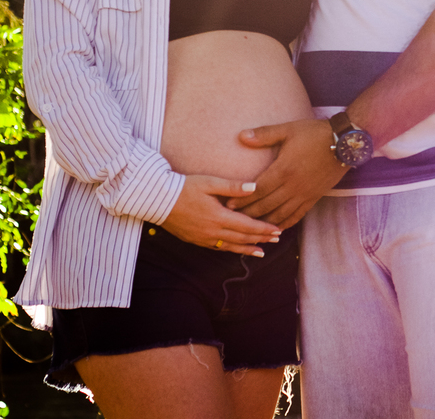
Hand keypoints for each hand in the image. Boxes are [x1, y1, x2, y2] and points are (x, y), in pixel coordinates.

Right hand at [160, 175, 281, 255]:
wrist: (156, 199)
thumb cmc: (183, 187)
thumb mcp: (209, 183)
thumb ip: (233, 187)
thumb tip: (255, 188)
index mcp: (218, 216)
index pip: (247, 225)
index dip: (264, 229)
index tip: (278, 230)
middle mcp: (212, 231)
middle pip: (242, 238)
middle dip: (261, 239)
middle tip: (277, 239)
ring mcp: (203, 238)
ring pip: (230, 246)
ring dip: (248, 248)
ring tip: (262, 252)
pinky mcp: (195, 240)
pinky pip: (217, 248)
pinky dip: (230, 250)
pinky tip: (237, 250)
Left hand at [226, 119, 346, 229]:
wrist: (344, 143)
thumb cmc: (314, 134)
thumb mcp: (288, 130)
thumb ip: (264, 135)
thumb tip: (241, 136)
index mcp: (283, 170)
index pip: (257, 190)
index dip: (242, 199)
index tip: (228, 205)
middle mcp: (293, 186)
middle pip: (266, 206)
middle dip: (248, 213)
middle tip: (233, 220)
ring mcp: (304, 194)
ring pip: (280, 214)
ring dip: (263, 222)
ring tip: (250, 227)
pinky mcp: (314, 198)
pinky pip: (296, 215)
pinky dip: (284, 223)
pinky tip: (276, 228)